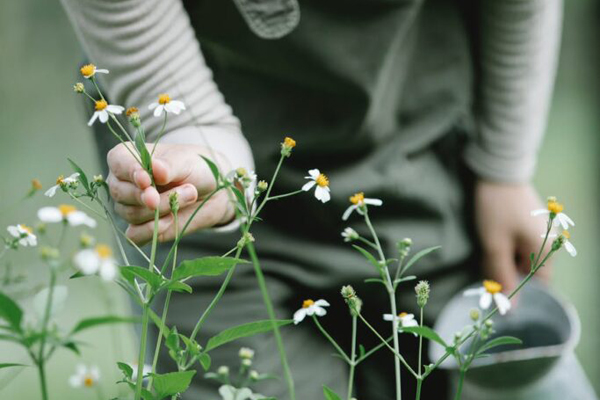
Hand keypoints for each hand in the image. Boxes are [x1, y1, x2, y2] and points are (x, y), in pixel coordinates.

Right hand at [106, 143, 234, 244]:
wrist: (212, 190)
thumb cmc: (194, 168)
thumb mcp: (185, 162)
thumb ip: (168, 166)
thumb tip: (156, 168)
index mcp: (127, 158)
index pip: (118, 163)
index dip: (130, 172)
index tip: (146, 179)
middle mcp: (123, 183)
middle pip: (121, 193)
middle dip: (148, 195)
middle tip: (181, 190)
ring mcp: (129, 207)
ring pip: (131, 214)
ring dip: (162, 209)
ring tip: (189, 196)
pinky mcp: (140, 228)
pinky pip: (134, 236)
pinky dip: (151, 230)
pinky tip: (170, 220)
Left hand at [474, 180, 551, 293]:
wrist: (497, 171)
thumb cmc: (496, 210)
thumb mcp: (494, 245)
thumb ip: (502, 276)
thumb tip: (509, 307)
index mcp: (546, 251)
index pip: (538, 286)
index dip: (518, 292)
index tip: (498, 293)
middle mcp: (548, 243)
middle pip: (527, 272)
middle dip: (506, 273)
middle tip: (486, 267)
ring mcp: (539, 232)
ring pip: (520, 258)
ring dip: (502, 259)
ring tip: (487, 251)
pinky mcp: (528, 224)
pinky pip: (517, 245)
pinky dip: (503, 248)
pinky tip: (491, 241)